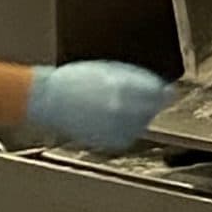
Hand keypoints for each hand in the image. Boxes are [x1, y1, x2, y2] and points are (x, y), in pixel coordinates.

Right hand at [25, 60, 174, 153]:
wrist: (48, 99)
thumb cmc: (72, 81)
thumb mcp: (109, 71)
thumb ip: (135, 80)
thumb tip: (158, 86)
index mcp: (122, 87)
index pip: (158, 92)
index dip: (162, 92)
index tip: (163, 91)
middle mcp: (121, 108)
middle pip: (151, 109)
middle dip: (150, 104)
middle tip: (140, 99)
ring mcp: (114, 126)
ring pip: (141, 124)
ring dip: (138, 117)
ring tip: (121, 109)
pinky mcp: (107, 140)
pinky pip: (127, 137)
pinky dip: (126, 130)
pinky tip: (114, 121)